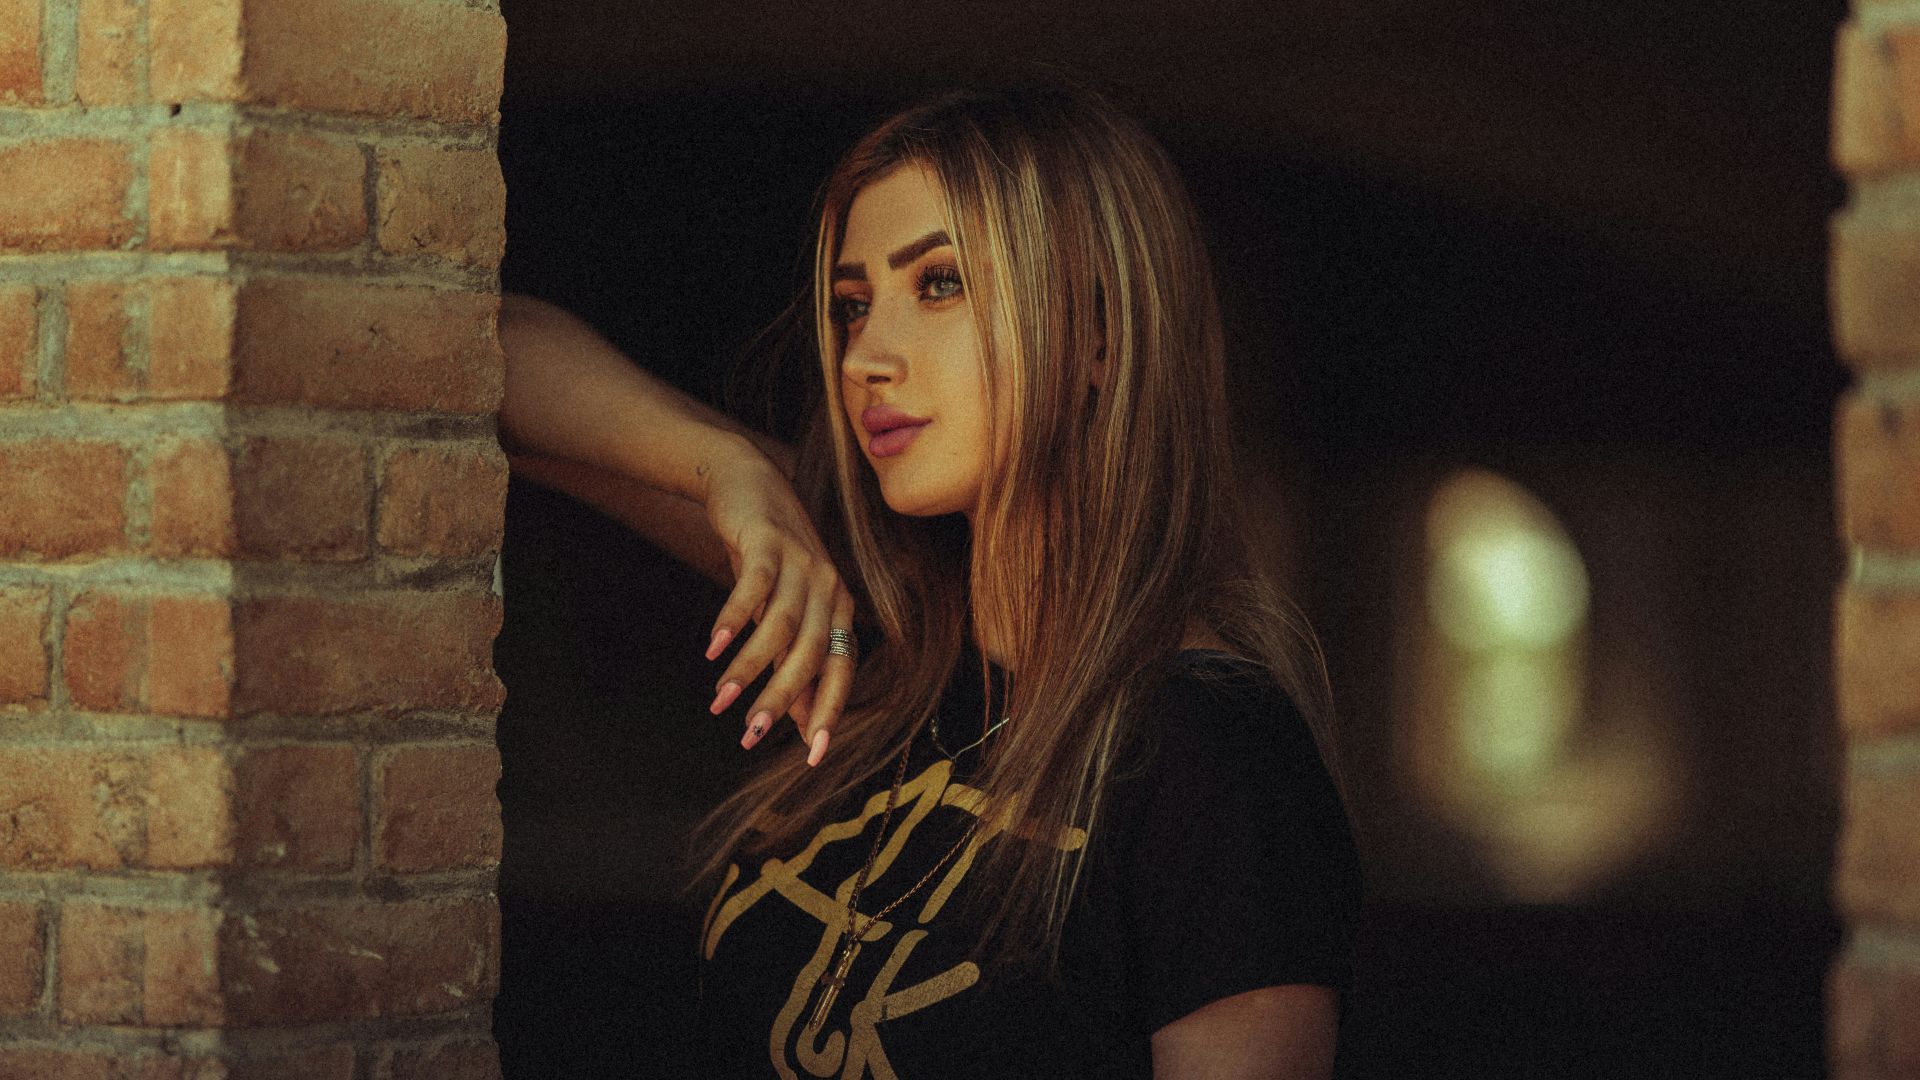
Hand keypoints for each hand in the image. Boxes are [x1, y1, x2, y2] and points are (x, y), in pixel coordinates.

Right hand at [699, 450, 855, 765]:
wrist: (750, 485)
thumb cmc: (771, 561)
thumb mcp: (784, 612)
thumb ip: (794, 660)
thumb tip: (799, 720)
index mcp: (839, 609)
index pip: (841, 669)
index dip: (828, 711)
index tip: (812, 756)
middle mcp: (829, 588)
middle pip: (811, 654)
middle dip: (781, 699)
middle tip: (750, 737)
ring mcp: (801, 563)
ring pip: (780, 627)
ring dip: (749, 667)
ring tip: (721, 701)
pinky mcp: (769, 543)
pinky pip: (754, 588)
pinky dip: (732, 620)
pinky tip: (712, 650)